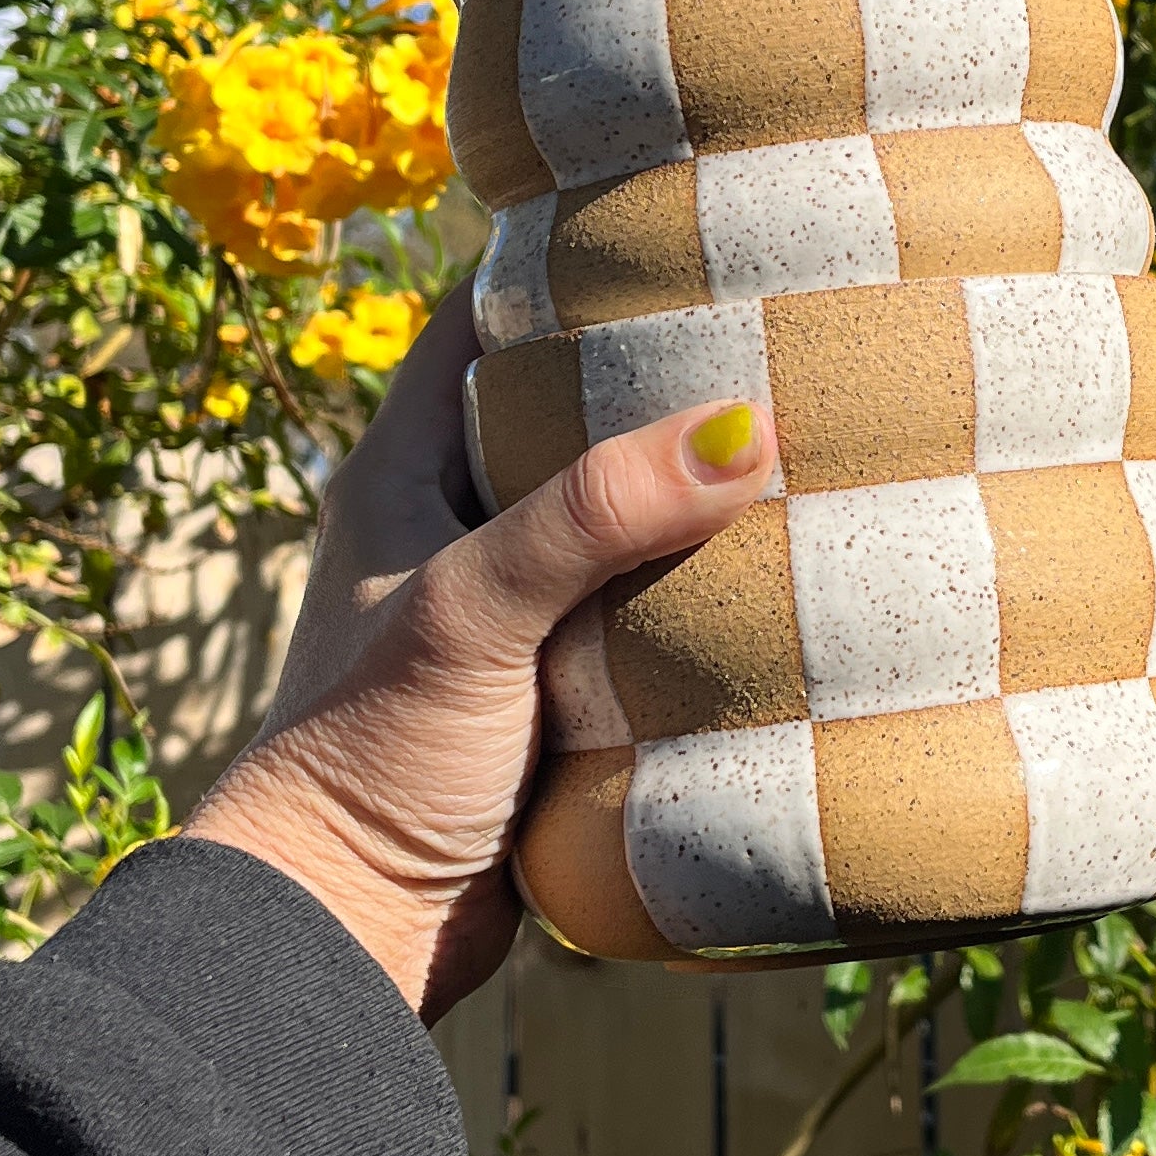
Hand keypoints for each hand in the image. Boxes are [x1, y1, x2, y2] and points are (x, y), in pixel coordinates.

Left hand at [187, 283, 772, 1021]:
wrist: (340, 938)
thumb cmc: (364, 759)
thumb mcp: (475, 614)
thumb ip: (594, 518)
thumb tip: (745, 428)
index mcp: (402, 473)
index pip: (481, 321)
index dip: (560, 261)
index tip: (665, 218)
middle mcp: (451, 532)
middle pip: (567, 418)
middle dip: (660, 379)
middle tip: (782, 324)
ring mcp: (503, 623)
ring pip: (614, 529)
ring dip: (691, 500)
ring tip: (815, 437)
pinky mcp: (549, 706)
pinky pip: (639, 627)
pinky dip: (699, 604)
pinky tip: (789, 583)